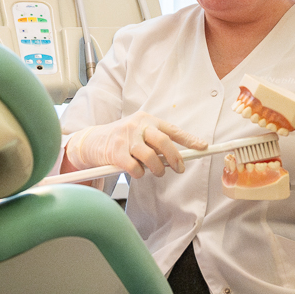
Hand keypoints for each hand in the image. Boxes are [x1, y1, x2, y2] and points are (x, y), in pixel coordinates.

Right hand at [63, 112, 207, 177]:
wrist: (91, 141)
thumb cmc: (121, 139)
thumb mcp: (139, 133)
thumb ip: (156, 142)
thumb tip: (178, 157)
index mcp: (147, 119)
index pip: (172, 130)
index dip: (189, 139)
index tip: (203, 147)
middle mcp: (138, 126)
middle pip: (164, 142)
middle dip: (175, 158)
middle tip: (179, 168)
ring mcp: (126, 138)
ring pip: (151, 157)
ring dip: (158, 169)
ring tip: (156, 172)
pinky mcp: (116, 152)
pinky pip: (135, 168)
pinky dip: (139, 173)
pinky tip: (136, 172)